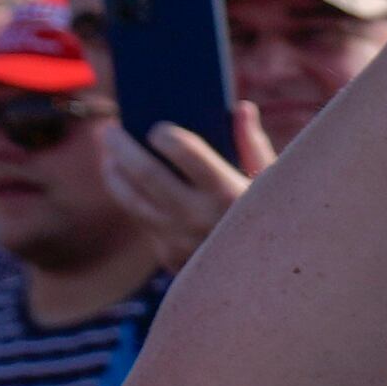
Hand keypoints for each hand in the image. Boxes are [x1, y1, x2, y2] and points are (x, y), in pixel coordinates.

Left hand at [98, 101, 272, 272]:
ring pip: (132, 201)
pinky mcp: (171, 257)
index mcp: (229, 191)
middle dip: (121, 147)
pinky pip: (146, 224)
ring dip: (115, 175)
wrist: (273, 277)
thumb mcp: (275, 184)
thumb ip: (254, 144)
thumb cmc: (278, 220)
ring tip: (109, 157)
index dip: (164, 134)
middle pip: (144, 173)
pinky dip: (136, 203)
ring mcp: (181, 240)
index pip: (183, 150)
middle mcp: (199, 217)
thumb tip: (241, 108)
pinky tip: (129, 185)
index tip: (156, 127)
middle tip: (108, 131)